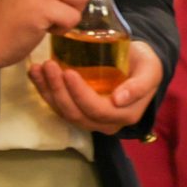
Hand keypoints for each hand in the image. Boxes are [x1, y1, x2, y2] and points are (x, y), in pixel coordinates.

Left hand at [28, 40, 161, 132]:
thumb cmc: (145, 64)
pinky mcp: (77, 109)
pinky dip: (44, 89)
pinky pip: (58, 104)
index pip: (96, 110)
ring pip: (63, 111)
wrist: (138, 64)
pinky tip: (35, 73)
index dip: (80, 94)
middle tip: (50, 66)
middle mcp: (105, 122)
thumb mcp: (150, 70)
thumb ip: (140, 85)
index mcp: (124, 115)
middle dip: (59, 91)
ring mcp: (89, 117)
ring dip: (48, 91)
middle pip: (76, 113)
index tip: (68, 72)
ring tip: (39, 68)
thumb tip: (119, 100)